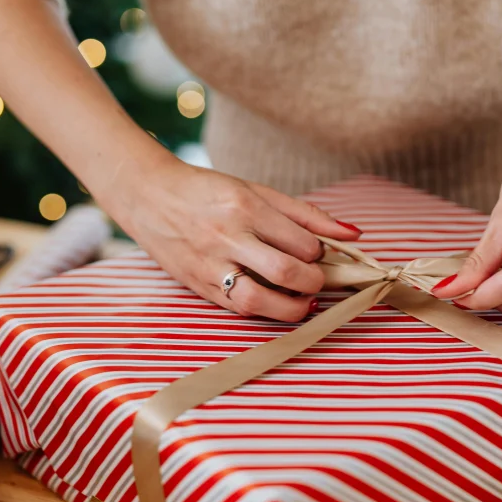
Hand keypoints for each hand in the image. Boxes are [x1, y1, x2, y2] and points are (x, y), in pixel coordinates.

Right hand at [104, 157, 360, 321]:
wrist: (148, 195)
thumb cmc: (207, 191)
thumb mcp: (256, 191)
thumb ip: (306, 214)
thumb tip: (354, 234)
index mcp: (245, 206)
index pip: (301, 241)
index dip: (320, 254)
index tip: (319, 254)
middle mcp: (226, 235)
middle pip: (284, 271)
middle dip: (312, 283)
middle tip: (317, 281)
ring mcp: (208, 264)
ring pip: (257, 300)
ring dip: (290, 308)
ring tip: (301, 301)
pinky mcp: (197, 285)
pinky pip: (236, 308)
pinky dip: (262, 310)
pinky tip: (272, 301)